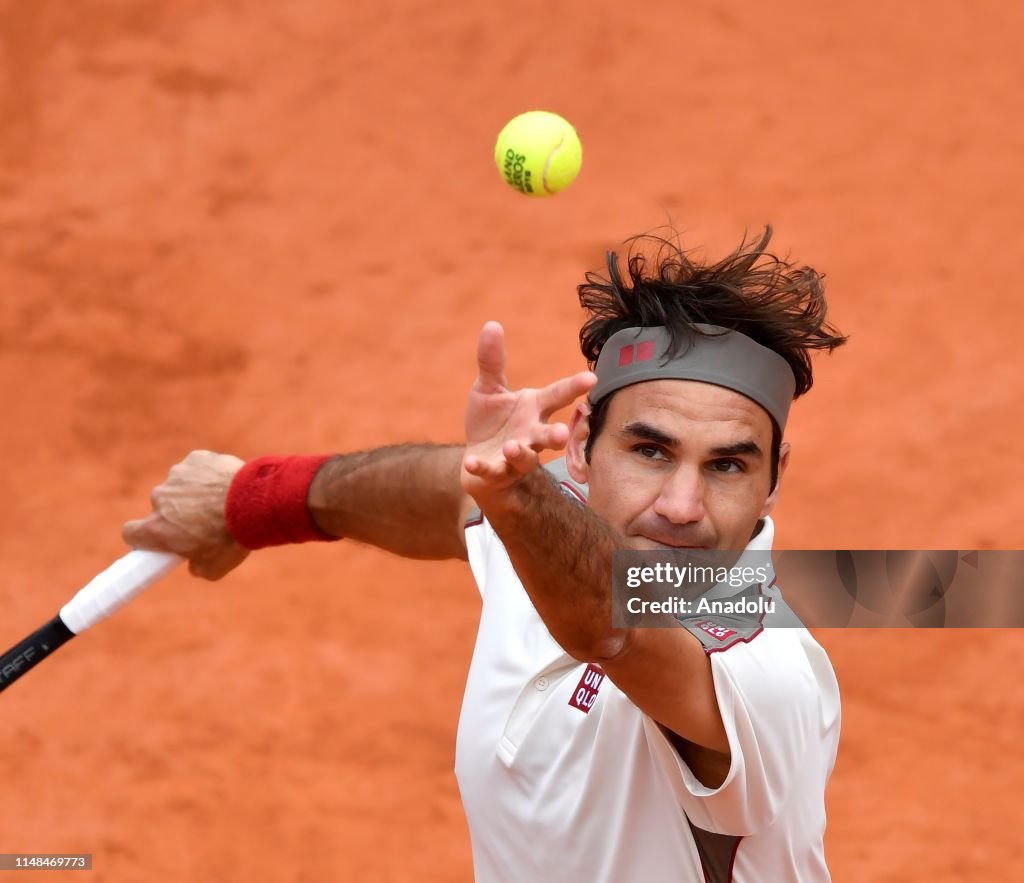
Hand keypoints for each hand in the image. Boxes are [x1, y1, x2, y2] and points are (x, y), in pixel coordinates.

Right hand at [122, 450, 249, 579]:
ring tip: (223, 502)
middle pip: (161, 507)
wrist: (256, 504)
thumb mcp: (213, 568)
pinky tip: (228, 484)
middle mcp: (160, 498)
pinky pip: (198, 468)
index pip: (131, 533)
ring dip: (194, 493)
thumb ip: (196, 567)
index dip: (144, 538)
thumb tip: (193, 564)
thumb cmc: (232, 539)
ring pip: (180, 486)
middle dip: (178, 514)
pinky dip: (208, 474)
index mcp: (157, 528)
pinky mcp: (196, 459)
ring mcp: (177, 475)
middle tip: (205, 522)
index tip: (158, 540)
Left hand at [461, 322, 595, 508]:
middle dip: (556, 436)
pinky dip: (482, 468)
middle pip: (548, 436)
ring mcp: (515, 456)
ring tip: (512, 446)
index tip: (592, 378)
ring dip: (520, 453)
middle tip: (562, 433)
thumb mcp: (489, 388)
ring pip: (525, 457)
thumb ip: (492, 361)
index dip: (574, 387)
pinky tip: (470, 462)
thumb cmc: (491, 422)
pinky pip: (490, 471)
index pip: (557, 395)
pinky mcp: (495, 472)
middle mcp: (531, 434)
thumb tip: (492, 324)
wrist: (477, 460)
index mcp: (534, 408)